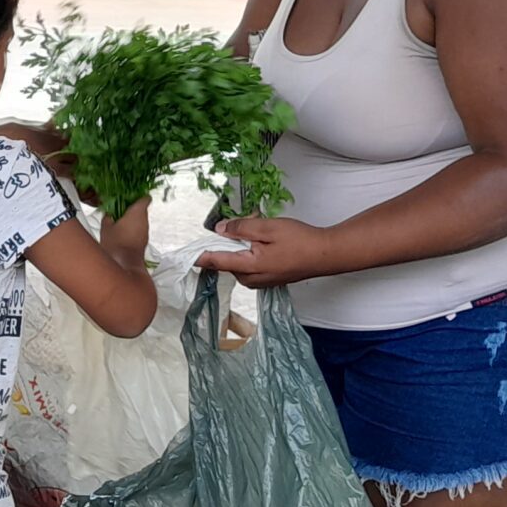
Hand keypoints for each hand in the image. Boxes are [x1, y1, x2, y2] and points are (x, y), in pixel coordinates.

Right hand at [98, 195, 150, 259]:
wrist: (124, 264)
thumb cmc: (116, 244)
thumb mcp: (106, 227)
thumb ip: (108, 216)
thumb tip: (108, 213)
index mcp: (137, 212)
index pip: (144, 198)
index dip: (137, 196)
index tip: (129, 197)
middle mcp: (145, 221)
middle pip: (142, 209)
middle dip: (131, 209)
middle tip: (119, 209)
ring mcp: (145, 232)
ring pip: (140, 220)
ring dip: (132, 220)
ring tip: (119, 222)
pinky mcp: (143, 241)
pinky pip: (139, 230)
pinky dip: (133, 230)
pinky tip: (122, 234)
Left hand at [195, 216, 333, 289]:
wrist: (325, 255)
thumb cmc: (299, 240)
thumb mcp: (268, 227)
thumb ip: (241, 228)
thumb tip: (219, 230)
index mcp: (248, 266)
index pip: (213, 261)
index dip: (196, 255)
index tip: (180, 254)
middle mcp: (250, 279)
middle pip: (225, 260)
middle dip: (229, 242)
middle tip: (248, 224)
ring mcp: (259, 282)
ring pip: (237, 262)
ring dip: (241, 247)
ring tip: (263, 233)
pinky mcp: (266, 280)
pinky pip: (249, 266)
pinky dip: (251, 253)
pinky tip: (267, 243)